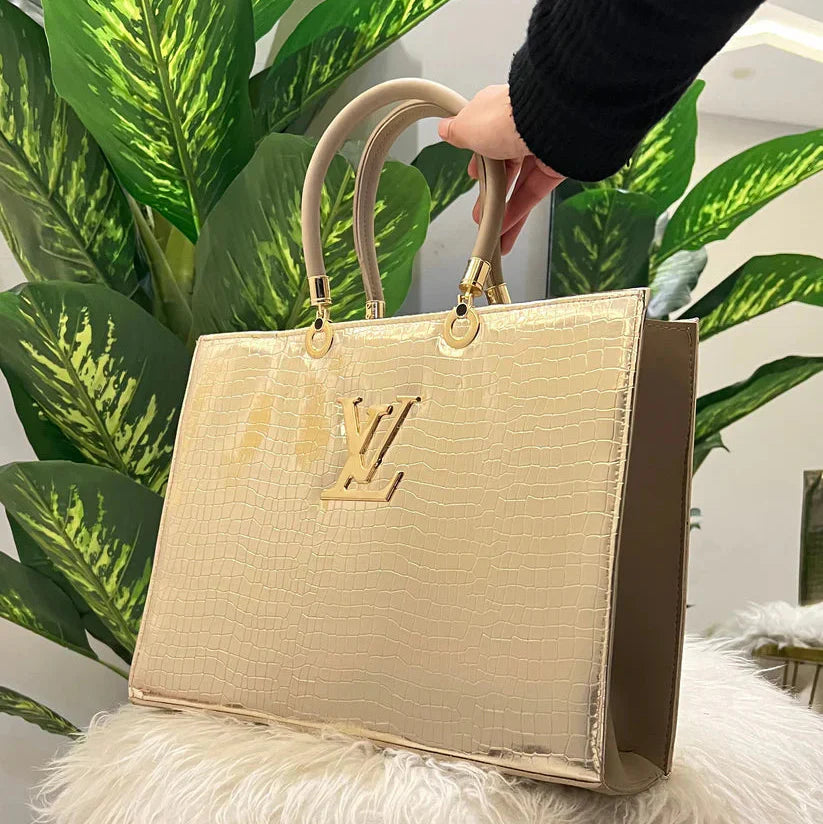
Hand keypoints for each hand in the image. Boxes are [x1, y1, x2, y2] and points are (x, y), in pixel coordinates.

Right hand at [437, 85, 564, 253]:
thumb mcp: (467, 126)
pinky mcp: (554, 167)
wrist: (549, 121)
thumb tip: (446, 129)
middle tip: (479, 213)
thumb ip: (457, 132)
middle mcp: (519, 129)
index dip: (477, 161)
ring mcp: (538, 148)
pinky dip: (518, 213)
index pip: (485, 139)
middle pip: (502, 167)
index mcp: (498, 114)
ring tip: (492, 232)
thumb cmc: (506, 117)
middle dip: (489, 193)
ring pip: (518, 185)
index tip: (473, 177)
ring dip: (503, 210)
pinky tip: (505, 229)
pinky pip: (532, 194)